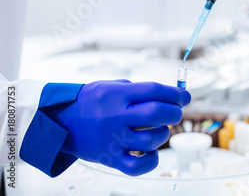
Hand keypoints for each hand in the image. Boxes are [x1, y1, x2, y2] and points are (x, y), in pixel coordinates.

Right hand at [44, 80, 190, 175]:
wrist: (59, 121)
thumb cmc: (89, 103)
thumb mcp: (110, 86)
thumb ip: (138, 89)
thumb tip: (171, 95)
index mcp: (117, 95)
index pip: (155, 91)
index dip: (175, 93)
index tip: (184, 96)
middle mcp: (116, 116)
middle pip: (158, 113)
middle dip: (175, 112)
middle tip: (175, 112)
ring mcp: (113, 139)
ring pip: (152, 140)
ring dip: (163, 134)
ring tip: (159, 130)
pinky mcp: (110, 159)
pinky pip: (138, 166)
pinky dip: (151, 160)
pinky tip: (149, 151)